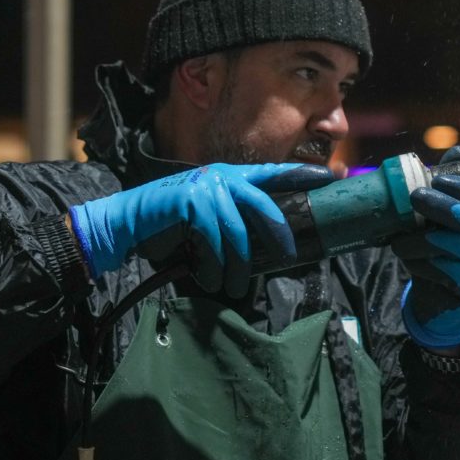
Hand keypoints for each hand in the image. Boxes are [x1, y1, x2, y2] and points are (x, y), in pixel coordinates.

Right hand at [69, 163, 333, 295]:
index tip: (330, 177)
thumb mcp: (209, 216)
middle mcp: (221, 176)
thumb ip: (235, 218)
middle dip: (278, 232)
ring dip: (239, 264)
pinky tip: (214, 279)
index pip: (272, 173)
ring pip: (237, 231)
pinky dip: (215, 264)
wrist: (129, 219)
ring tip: (238, 286)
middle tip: (290, 256)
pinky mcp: (190, 202)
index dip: (301, 174)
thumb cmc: (172, 222)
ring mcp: (205, 187)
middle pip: (262, 204)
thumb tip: (268, 242)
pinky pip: (214, 239)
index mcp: (229, 176)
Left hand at [392, 147, 459, 349]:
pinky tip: (410, 262)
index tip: (439, 180)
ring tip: (399, 240)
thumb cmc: (442, 250)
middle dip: (442, 206)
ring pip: (456, 247)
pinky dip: (423, 265)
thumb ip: (452, 184)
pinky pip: (448, 272)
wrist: (440, 297)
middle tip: (414, 197)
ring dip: (422, 241)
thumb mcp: (444, 216)